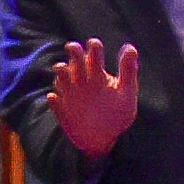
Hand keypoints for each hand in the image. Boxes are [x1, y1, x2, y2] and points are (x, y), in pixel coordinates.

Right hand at [48, 37, 146, 161]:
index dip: (93, 47)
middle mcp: (82, 81)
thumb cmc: (118, 114)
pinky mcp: (63, 110)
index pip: (94, 55)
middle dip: (73, 52)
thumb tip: (130, 47)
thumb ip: (128, 71)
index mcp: (98, 74)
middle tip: (73, 47)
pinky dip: (54, 100)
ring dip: (60, 73)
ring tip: (62, 70)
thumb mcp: (127, 92)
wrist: (104, 140)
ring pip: (61, 78)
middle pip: (75, 61)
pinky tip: (54, 98)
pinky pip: (55, 103)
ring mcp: (71, 95)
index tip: (94, 44)